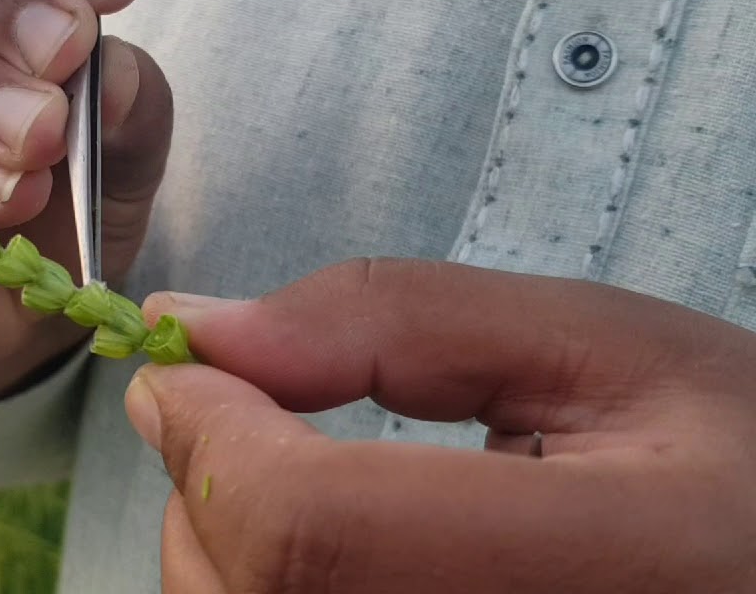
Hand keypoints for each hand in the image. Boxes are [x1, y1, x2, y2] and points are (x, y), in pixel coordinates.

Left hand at [126, 259, 755, 592]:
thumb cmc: (727, 458)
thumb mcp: (595, 346)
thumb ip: (389, 321)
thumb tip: (198, 334)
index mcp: (619, 574)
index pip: (310, 531)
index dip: (215, 437)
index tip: (186, 368)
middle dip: (206, 485)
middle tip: (250, 414)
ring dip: (223, 547)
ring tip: (310, 486)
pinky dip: (255, 592)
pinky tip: (328, 559)